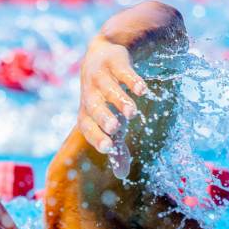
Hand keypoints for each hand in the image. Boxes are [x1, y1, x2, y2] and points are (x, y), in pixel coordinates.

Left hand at [77, 39, 149, 153]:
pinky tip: (142, 90)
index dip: (96, 137)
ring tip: (132, 112)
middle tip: (115, 128)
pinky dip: (131, 80)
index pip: (87, 126)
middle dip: (103, 117)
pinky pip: (122, 71)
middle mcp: (90, 94)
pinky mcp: (114, 62)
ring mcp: (100, 77)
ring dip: (120, 100)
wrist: (101, 54)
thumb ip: (117, 147)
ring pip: (108, 88)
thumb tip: (122, 174)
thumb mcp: (110, 121)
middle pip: (93, 107)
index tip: (108, 148)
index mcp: (87, 112)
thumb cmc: (105, 97)